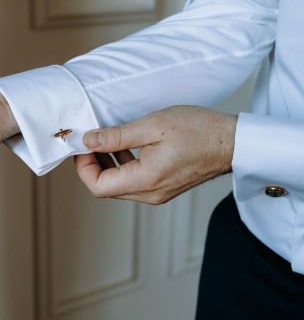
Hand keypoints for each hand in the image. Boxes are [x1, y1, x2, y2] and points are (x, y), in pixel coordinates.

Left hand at [74, 105, 236, 203]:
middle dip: (92, 165)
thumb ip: (117, 136)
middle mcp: (150, 194)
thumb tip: (88, 140)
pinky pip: (133, 182)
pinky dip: (123, 166)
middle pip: (106, 188)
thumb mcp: (153, 126)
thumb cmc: (199, 130)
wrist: (235, 143)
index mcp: (145, 180)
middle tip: (90, 141)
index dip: (84, 167)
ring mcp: (158, 193)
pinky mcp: (164, 188)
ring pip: (118, 186)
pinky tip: (125, 146)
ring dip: (107, 164)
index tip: (83, 145)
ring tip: (106, 140)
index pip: (98, 187)